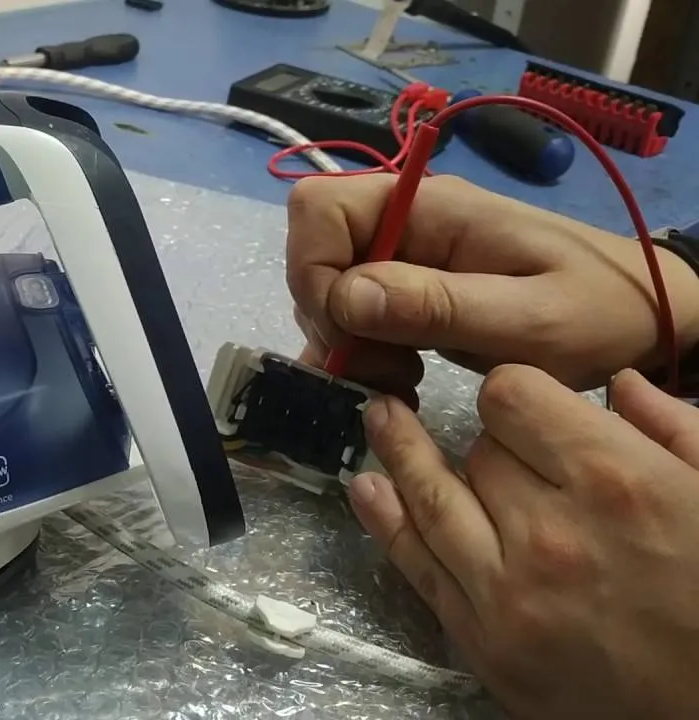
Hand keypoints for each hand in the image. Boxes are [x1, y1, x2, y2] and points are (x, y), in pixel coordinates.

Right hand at [285, 174, 698, 395]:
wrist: (652, 318)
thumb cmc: (602, 315)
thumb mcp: (528, 322)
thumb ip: (436, 307)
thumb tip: (345, 297)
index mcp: (431, 208)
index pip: (318, 208)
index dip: (313, 271)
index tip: (350, 334)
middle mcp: (407, 220)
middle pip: (314, 250)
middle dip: (328, 318)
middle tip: (380, 370)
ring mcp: (408, 252)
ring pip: (328, 286)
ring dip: (346, 342)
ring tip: (400, 380)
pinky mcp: (413, 286)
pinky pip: (354, 311)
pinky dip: (361, 351)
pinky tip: (401, 378)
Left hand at [352, 364, 698, 718]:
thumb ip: (674, 432)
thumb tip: (618, 384)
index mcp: (615, 480)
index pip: (512, 397)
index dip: (513, 391)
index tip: (521, 400)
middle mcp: (550, 530)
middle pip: (480, 452)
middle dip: (489, 441)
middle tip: (499, 443)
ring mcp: (508, 590)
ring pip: (431, 500)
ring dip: (399, 455)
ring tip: (378, 420)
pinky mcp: (485, 642)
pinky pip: (419, 570)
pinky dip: (386, 524)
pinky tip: (367, 490)